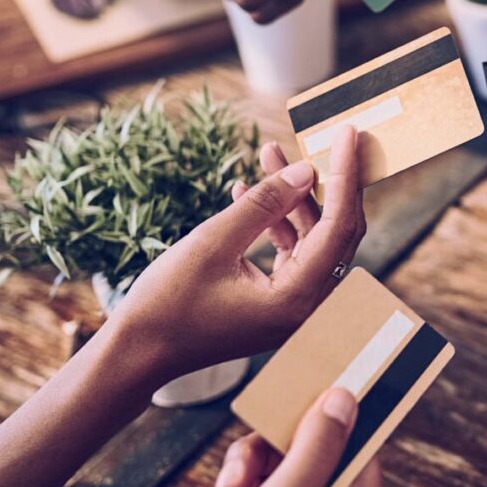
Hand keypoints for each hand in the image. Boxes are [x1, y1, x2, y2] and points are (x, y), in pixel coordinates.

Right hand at [109, 131, 365, 384]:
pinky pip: (291, 252)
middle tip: (327, 137)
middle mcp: (307, 308)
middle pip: (337, 232)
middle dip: (328, 182)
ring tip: (269, 153)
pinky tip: (248, 192)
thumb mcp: (214, 242)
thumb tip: (306, 170)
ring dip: (293, 197)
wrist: (137, 353)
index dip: (345, 175)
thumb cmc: (168, 303)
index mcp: (298, 300)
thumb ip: (264, 204)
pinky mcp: (277, 302)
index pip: (339, 226)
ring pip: (312, 239)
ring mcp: (293, 307)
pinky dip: (276, 222)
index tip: (348, 133)